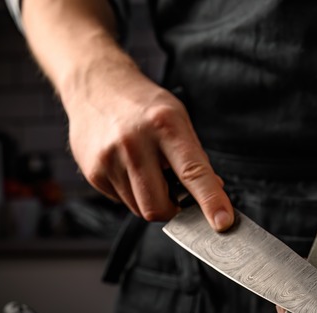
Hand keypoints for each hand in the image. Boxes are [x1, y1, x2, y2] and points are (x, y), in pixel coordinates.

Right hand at [62, 61, 233, 230]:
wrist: (97, 86)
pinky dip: (132, 194)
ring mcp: (109, 159)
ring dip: (151, 201)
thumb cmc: (143, 105)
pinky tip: (129, 169)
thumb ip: (195, 157)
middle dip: (173, 211)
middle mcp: (134, 143)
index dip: (210, 201)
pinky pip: (121, 201)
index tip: (223, 222)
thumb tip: (214, 191)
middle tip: (177, 196)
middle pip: (158, 206)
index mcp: (164, 126)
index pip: (193, 172)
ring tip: (149, 172)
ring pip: (139, 209)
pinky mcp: (93, 172)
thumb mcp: (178, 119)